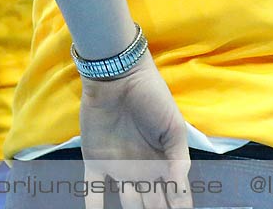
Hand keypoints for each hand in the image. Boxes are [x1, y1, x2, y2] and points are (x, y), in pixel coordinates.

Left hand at [80, 57, 193, 208]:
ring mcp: (119, 170)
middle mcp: (143, 171)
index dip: (179, 207)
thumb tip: (180, 191)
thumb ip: (179, 159)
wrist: (118, 76)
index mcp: (164, 164)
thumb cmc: (152, 98)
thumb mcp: (174, 126)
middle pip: (152, 204)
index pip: (175, 196)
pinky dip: (93, 207)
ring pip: (127, 203)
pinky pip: (93, 191)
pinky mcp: (96, 163)